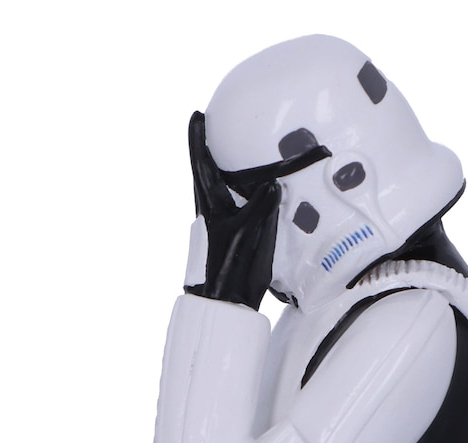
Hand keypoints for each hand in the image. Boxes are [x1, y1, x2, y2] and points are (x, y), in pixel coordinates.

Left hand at [185, 111, 279, 310]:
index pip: (201, 162)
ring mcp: (219, 224)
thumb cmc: (230, 265)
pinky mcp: (229, 236)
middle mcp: (210, 210)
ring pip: (222, 191)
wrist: (225, 302)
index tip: (196, 115)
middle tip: (217, 130)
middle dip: (213, 151)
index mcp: (209, 203)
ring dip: (228, 173)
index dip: (197, 138)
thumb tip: (271, 183)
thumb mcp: (249, 228)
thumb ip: (261, 203)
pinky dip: (243, 194)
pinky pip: (237, 207)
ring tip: (240, 157)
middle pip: (208, 173)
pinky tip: (258, 195)